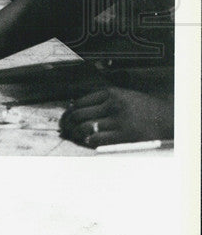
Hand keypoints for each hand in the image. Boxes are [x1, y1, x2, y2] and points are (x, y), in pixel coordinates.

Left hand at [58, 88, 173, 147]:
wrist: (168, 119)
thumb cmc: (142, 109)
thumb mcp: (123, 96)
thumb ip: (102, 100)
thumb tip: (74, 106)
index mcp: (112, 93)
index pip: (81, 102)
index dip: (70, 111)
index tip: (68, 117)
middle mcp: (114, 105)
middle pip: (80, 115)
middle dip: (69, 123)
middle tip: (66, 129)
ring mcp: (119, 121)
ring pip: (86, 128)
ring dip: (76, 133)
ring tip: (74, 136)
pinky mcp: (125, 136)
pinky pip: (97, 139)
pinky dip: (88, 141)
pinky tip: (88, 141)